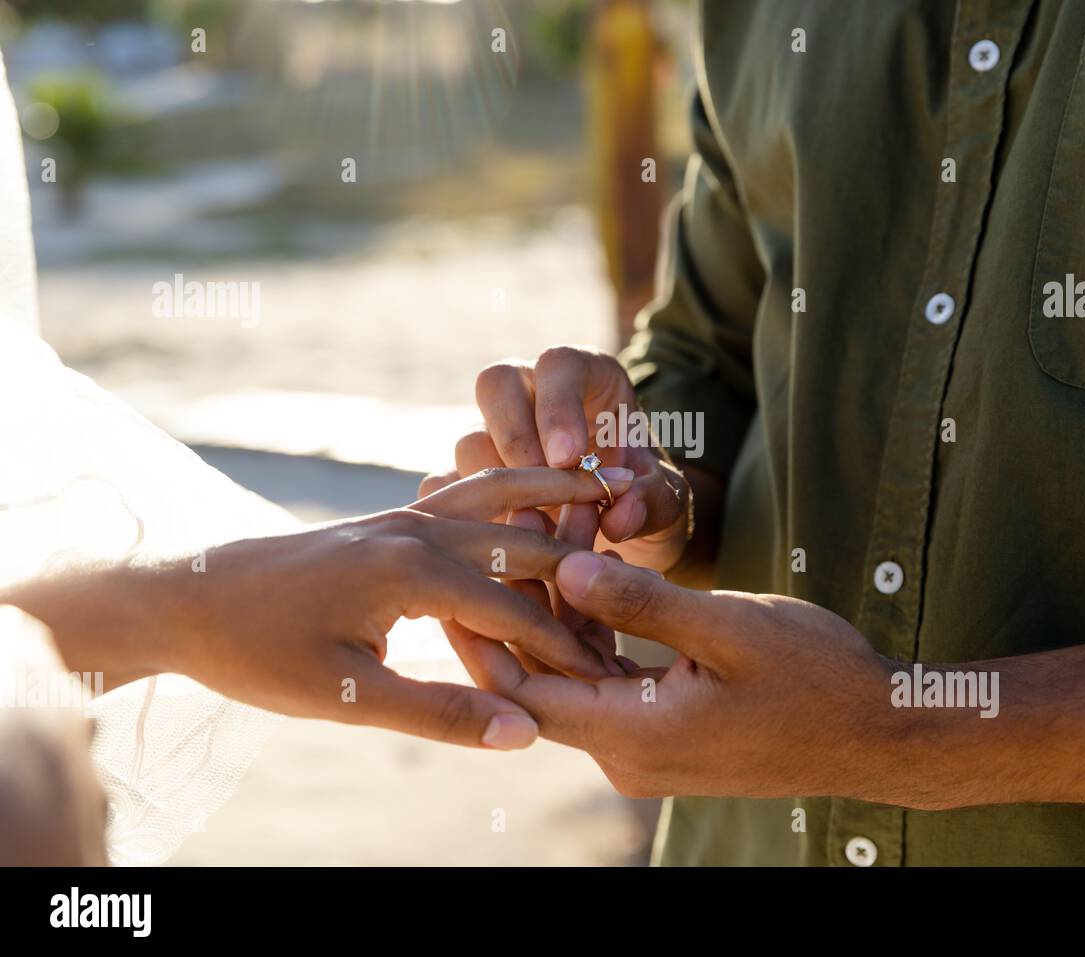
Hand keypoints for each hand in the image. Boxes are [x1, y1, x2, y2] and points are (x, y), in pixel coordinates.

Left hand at [1, 467, 631, 750]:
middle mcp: (418, 531)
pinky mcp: (390, 516)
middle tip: (633, 594)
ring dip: (554, 497)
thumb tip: (523, 732)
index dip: (569, 648)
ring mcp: (404, 515)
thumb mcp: (346, 695)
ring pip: (500, 496)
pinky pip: (466, 493)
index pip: (519, 613)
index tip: (614, 675)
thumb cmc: (257, 651)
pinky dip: (510, 487)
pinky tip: (529, 488)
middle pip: (524, 545)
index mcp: (414, 573)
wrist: (186, 595)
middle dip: (580, 574)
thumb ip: (438, 713)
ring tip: (606, 487)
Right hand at [425, 347, 693, 573]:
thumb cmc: (646, 501)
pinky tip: (502, 549)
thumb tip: (621, 516)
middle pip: (497, 383)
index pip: (559, 365)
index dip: (557, 406)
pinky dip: (467, 522)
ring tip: (535, 531)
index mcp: (585, 378)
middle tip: (541, 494)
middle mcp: (531, 395)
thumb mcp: (667, 502)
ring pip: (469, 442)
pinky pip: (445, 491)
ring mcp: (493, 437)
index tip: (568, 458)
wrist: (625, 535)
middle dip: (514, 439)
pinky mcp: (468, 483)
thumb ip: (652, 501)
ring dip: (496, 489)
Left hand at [445, 550, 905, 798]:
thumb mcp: (731, 627)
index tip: (457, 572)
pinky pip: (610, 682)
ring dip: (558, 617)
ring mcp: (647, 747)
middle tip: (486, 546)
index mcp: (635, 735)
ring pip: (575, 678)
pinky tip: (585, 578)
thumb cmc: (817, 677)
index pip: (527, 690)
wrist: (878, 731)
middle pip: (542, 683)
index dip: (483, 631)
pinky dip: (594, 634)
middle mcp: (628, 754)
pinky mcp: (666, 731)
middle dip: (515, 612)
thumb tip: (566, 571)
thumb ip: (643, 602)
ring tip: (535, 545)